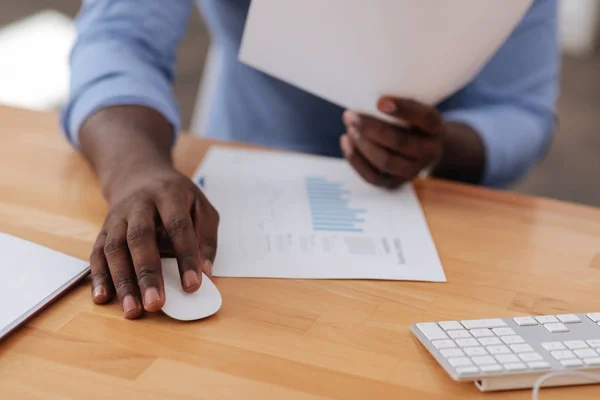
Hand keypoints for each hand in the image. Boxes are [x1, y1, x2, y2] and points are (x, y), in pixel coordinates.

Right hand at [90, 164, 218, 318]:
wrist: (139, 174)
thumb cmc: (176, 197)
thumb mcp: (201, 207)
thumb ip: (205, 238)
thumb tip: (205, 273)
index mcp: (169, 194)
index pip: (178, 226)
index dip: (186, 257)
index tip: (193, 285)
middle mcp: (139, 204)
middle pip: (140, 238)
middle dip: (148, 273)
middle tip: (156, 304)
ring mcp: (117, 217)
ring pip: (115, 249)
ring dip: (122, 282)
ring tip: (132, 310)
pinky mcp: (103, 230)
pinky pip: (97, 254)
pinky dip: (98, 277)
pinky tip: (103, 298)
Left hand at [340, 96, 446, 188]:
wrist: (421, 149)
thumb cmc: (411, 122)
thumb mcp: (413, 109)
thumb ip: (396, 104)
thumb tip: (363, 98)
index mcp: (436, 128)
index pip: (425, 118)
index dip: (403, 110)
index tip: (379, 101)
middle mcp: (429, 152)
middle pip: (400, 142)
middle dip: (371, 128)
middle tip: (352, 115)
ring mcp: (412, 171)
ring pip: (385, 161)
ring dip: (362, 143)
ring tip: (350, 127)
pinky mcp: (395, 183)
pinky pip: (372, 176)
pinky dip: (355, 158)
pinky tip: (346, 140)